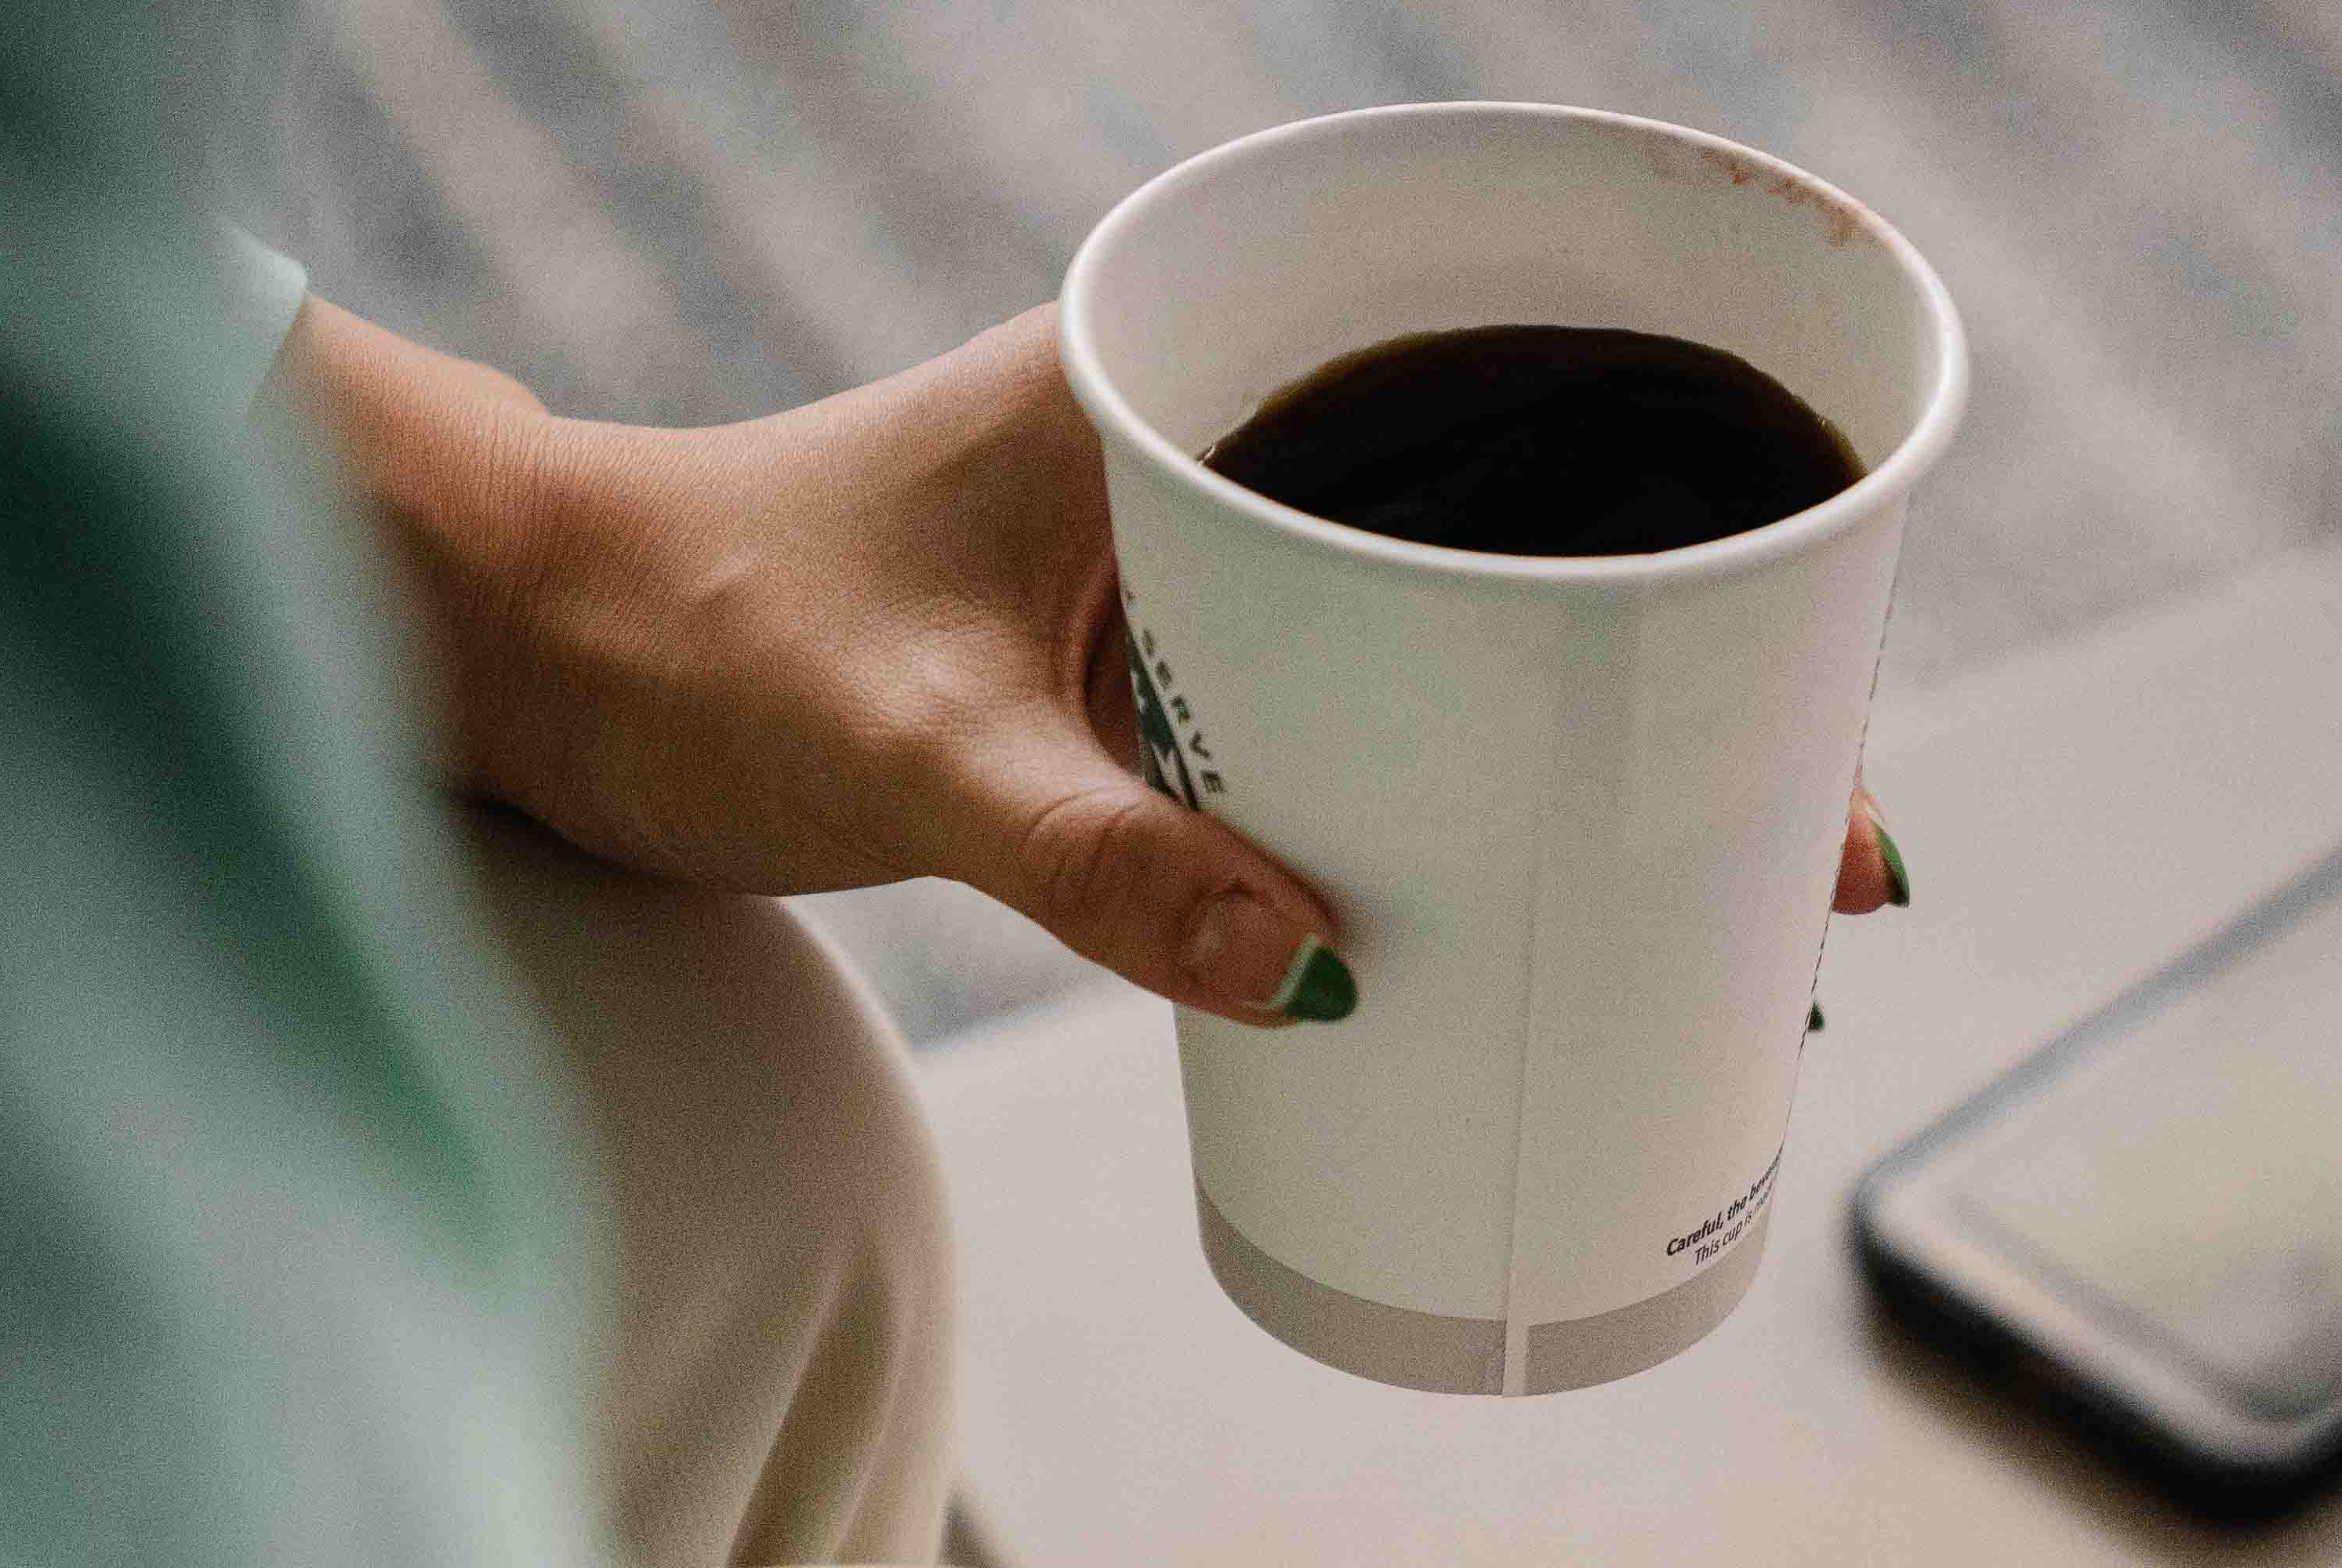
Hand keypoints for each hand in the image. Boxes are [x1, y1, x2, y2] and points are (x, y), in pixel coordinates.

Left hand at [291, 302, 1904, 1024]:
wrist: (526, 646)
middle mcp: (1203, 436)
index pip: (1502, 402)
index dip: (1688, 520)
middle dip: (1682, 664)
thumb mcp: (906, 756)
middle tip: (1814, 829)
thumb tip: (1319, 970)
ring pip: (1447, 621)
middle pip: (1520, 523)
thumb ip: (1099, 860)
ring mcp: (1181, 543)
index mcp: (1175, 379)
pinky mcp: (1146, 648)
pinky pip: (1354, 703)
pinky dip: (1451, 783)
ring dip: (1577, 733)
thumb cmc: (687, 637)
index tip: (1814, 677)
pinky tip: (1527, 896)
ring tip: (1717, 882)